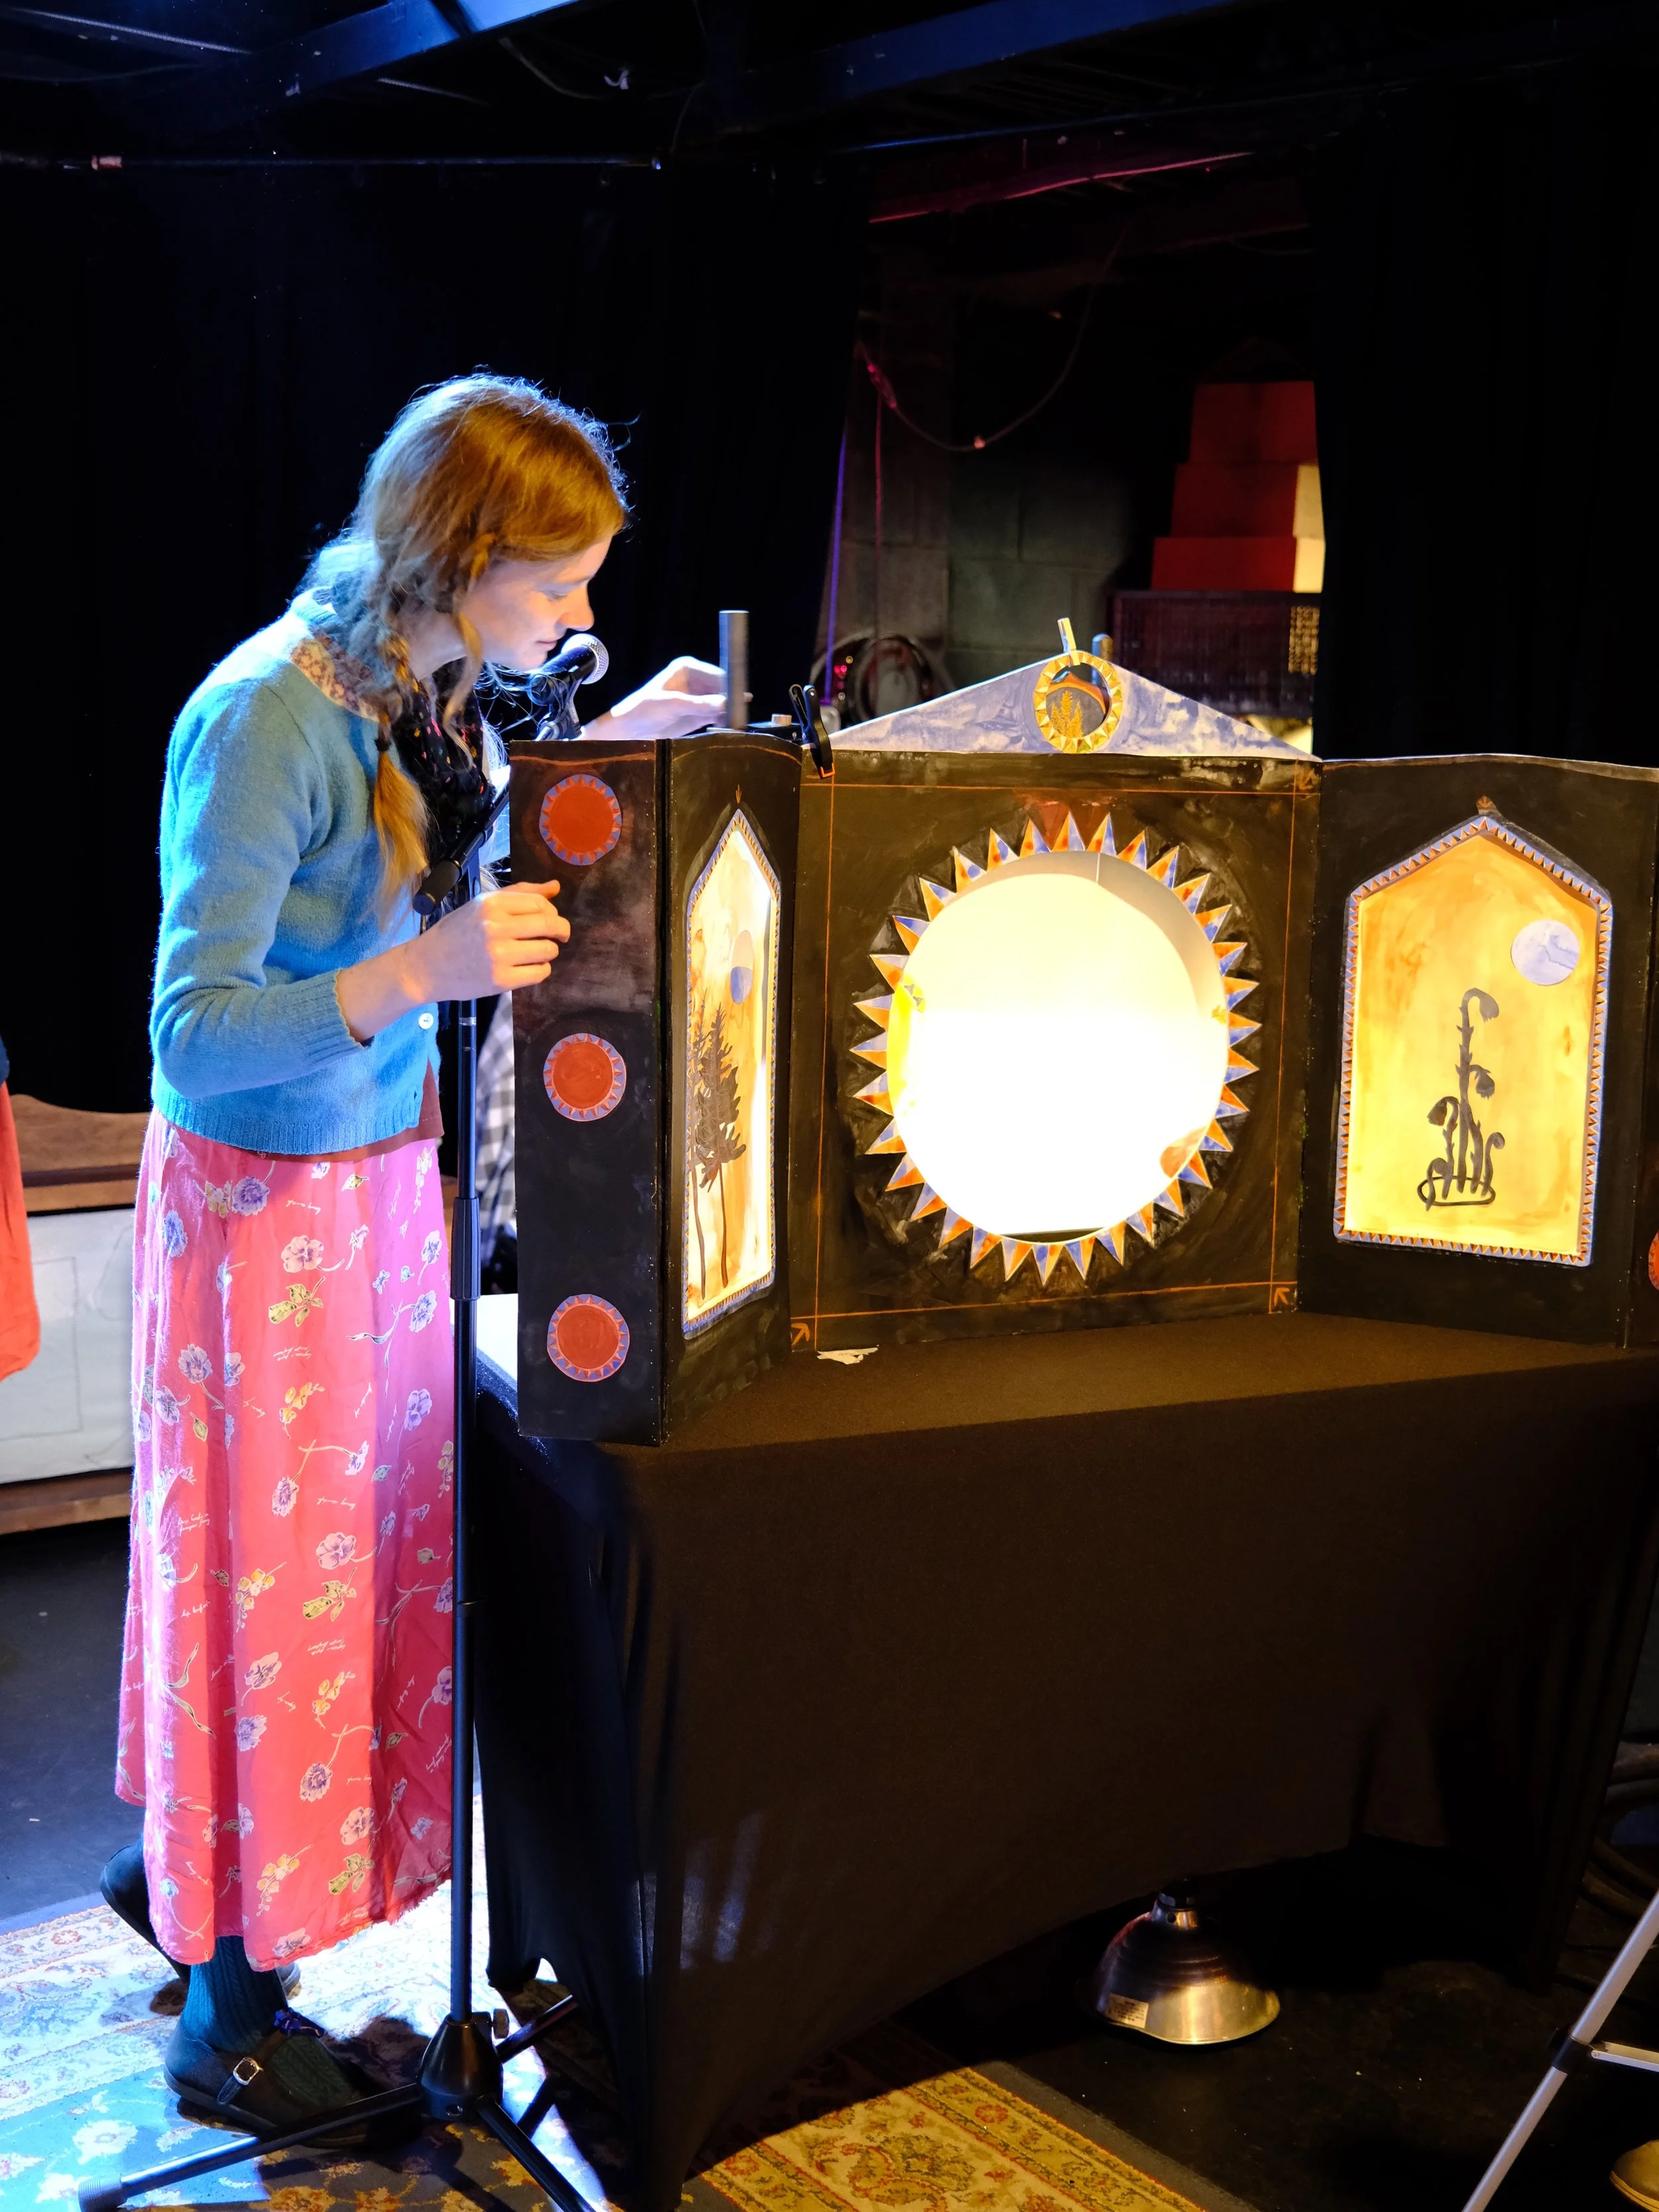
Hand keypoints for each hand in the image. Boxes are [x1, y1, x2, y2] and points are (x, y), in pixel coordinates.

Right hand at [336, 881, 568, 1041]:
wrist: (426, 967)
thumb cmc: (455, 933)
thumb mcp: (482, 905)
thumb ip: (519, 893)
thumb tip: (555, 887)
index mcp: (491, 904)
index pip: (541, 904)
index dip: (553, 912)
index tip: (551, 920)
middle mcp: (496, 926)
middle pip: (550, 925)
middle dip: (561, 931)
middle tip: (559, 936)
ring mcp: (499, 955)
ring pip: (548, 950)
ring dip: (549, 952)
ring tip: (536, 953)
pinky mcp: (501, 980)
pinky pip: (540, 973)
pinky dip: (541, 970)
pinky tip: (528, 967)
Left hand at [583, 655, 725, 742]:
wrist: (630, 728)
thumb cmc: (644, 709)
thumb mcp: (672, 705)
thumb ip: (699, 704)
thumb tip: (724, 703)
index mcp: (688, 668)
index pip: (717, 675)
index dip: (730, 687)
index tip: (740, 700)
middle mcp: (696, 680)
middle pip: (723, 689)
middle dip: (731, 701)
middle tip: (739, 715)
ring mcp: (699, 697)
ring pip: (722, 703)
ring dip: (729, 712)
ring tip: (733, 723)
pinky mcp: (699, 713)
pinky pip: (717, 715)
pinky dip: (723, 720)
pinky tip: (726, 727)